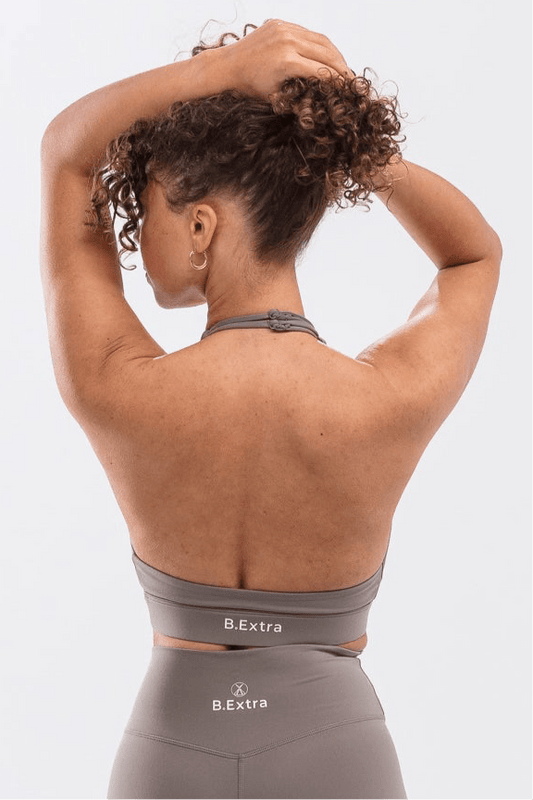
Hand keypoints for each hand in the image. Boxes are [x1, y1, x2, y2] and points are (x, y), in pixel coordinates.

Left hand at [220, 19, 351, 99]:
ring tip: (341, 66)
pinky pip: (306, 32)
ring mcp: (284, 29)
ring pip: (320, 39)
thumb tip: (324, 98)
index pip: (322, 70)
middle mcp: (287, 41)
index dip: (338, 81)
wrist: (227, 66)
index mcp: (287, 61)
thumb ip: (300, 94)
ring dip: (334, 52)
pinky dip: (318, 43)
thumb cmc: (250, 87)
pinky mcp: (280, 23)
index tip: (348, 89)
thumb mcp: (277, 96)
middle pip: (326, 52)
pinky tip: (324, 54)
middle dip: (341, 66)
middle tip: (350, 78)